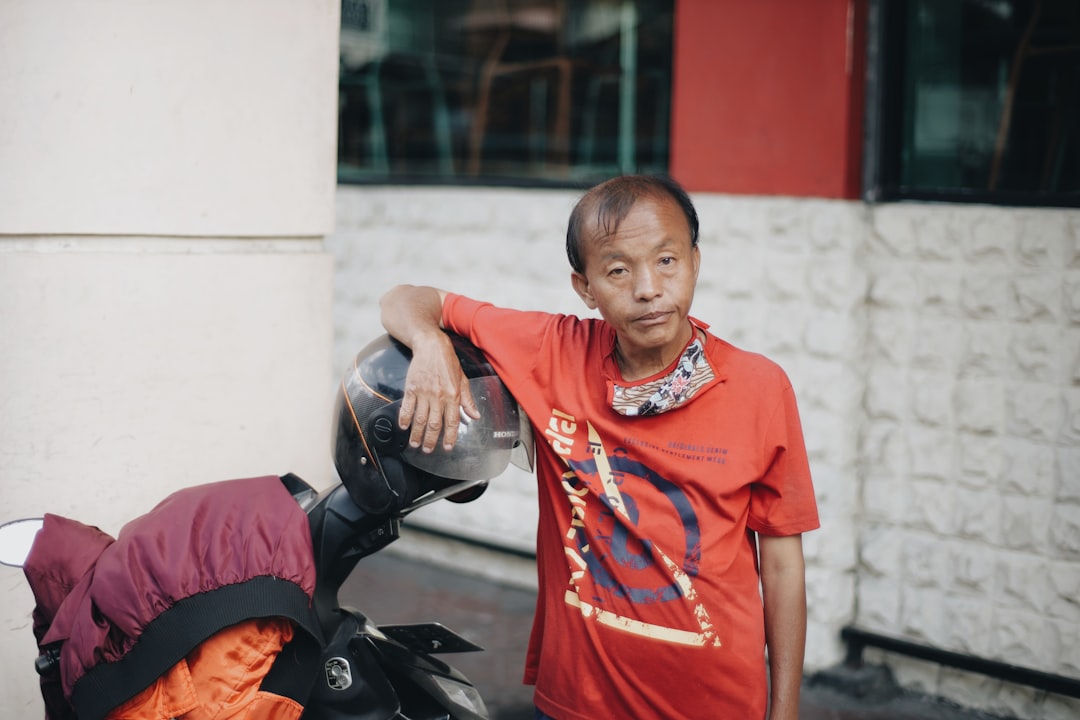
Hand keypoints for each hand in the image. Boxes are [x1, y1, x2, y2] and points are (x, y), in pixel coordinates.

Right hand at [397, 331, 480, 452]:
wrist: (431, 346)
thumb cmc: (448, 362)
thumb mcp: (463, 380)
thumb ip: (468, 400)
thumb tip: (475, 415)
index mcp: (453, 395)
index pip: (453, 421)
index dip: (450, 436)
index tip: (448, 447)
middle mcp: (439, 396)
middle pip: (434, 424)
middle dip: (431, 440)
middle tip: (427, 450)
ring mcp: (424, 393)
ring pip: (420, 419)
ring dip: (417, 433)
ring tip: (415, 443)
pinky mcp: (411, 388)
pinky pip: (407, 407)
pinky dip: (404, 418)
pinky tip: (403, 426)